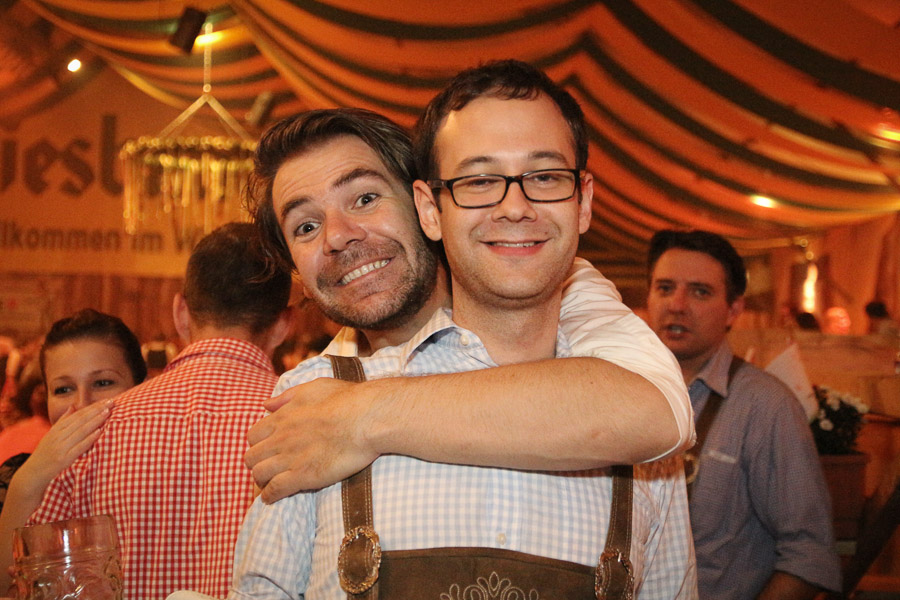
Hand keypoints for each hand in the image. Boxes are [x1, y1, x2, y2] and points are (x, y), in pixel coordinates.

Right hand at [17, 400, 112, 493]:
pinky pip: (79, 447)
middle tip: (111, 402)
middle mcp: (58, 436)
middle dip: (97, 410)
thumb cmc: (45, 453)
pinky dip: (90, 439)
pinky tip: (100, 432)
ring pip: (81, 431)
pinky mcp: (64, 460)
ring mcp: (61, 447)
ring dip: (96, 421)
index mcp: (56, 429)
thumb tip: (73, 406)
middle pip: (80, 420)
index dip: (92, 407)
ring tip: (108, 413)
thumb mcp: (51, 435)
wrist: (32, 474)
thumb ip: (63, 421)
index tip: (105, 400)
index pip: (77, 415)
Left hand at [245, 378, 376, 502]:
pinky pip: (274, 490)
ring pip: (258, 475)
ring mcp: (290, 458)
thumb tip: (266, 404)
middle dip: (257, 463)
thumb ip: (287, 396)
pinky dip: (270, 496)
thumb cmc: (346, 399)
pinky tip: (273, 497)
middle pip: (251, 457)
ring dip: (262, 480)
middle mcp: (280, 438)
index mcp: (282, 417)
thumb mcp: (314, 388)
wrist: (366, 419)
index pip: (253, 436)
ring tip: (271, 483)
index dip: (258, 444)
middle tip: (269, 468)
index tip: (268, 449)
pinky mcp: (302, 476)